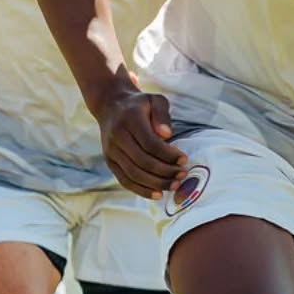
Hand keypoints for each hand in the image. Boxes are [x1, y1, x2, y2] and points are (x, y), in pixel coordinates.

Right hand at [97, 80, 185, 200]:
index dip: (168, 154)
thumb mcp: (154, 99)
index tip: (184, 159)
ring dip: (156, 183)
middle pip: (143, 161)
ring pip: (134, 174)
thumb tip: (167, 135)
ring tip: (174, 185)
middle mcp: (117, 136)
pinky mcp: (110, 162)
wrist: (110, 106)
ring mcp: (111, 151)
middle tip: (182, 174)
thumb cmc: (140, 105)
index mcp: (130, 120)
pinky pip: (125, 180)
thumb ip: (162, 114)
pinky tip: (158, 194)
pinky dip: (142, 190)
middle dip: (165, 172)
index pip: (150, 143)